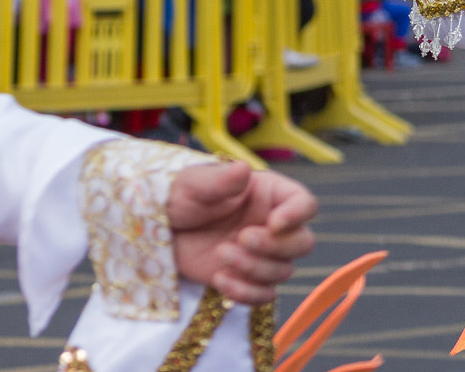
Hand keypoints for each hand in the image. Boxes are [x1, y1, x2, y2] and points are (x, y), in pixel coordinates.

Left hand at [170, 161, 317, 305]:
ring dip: (254, 269)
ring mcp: (262, 255)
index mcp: (271, 195)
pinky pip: (263, 296)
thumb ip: (220, 180)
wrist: (159, 231)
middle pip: (303, 243)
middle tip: (242, 238)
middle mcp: (273, 226)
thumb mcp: (195, 185)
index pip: (305, 204)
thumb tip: (243, 169)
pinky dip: (245, 293)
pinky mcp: (246, 280)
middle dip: (275, 246)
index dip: (298, 215)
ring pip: (283, 271)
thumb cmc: (180, 198)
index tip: (273, 222)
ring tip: (220, 254)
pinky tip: (219, 279)